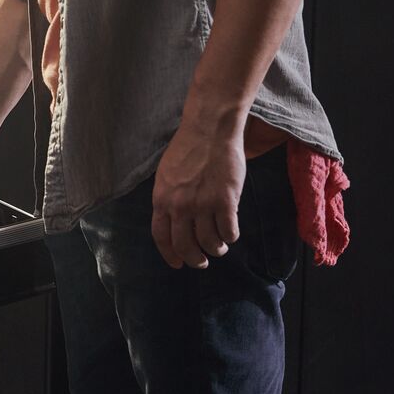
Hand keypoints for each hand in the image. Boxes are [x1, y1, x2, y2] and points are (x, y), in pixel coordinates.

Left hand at [150, 110, 246, 268]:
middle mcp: (180, 206)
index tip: (178, 264)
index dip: (170, 255)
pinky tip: (231, 232)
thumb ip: (169, 198)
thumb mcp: (166, 175)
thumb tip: (174, 221)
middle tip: (202, 262)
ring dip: (216, 249)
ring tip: (220, 246)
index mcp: (162, 199)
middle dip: (195, 260)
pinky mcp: (226, 202)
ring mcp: (203, 205)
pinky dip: (231, 236)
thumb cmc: (188, 148)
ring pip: (209, 243)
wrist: (209, 130)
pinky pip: (229, 232)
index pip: (162, 237)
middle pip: (186, 246)